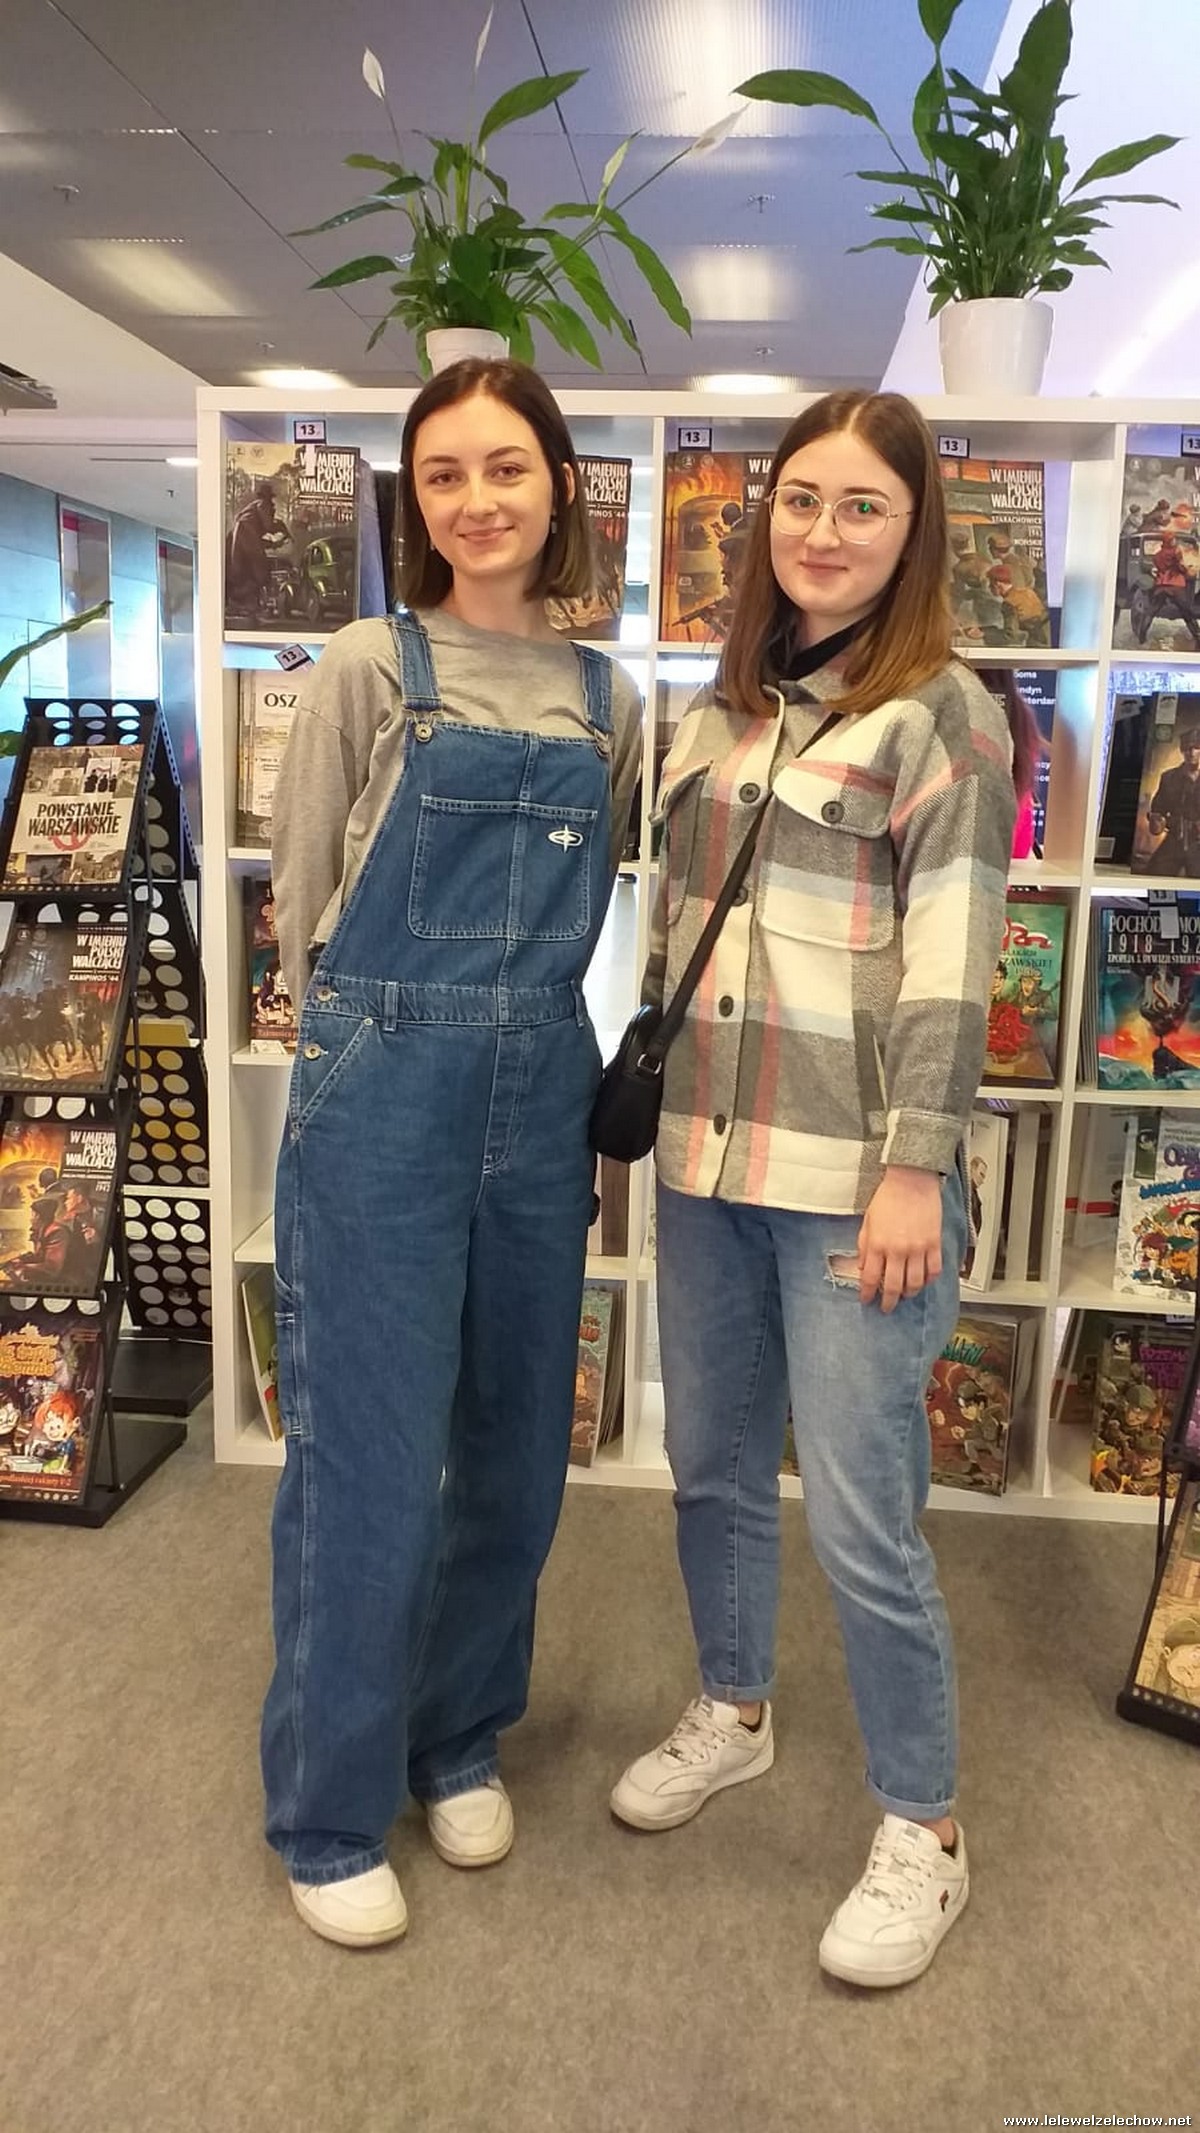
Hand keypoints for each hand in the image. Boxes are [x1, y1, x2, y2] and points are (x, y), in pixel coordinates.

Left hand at [857, 1167, 943, 1313]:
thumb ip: (865, 1246)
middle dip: (888, 1301)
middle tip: (886, 1308)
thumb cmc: (888, 1197)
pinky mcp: (934, 1244)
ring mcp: (918, 1249)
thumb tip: (863, 1267)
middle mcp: (898, 1250)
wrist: (912, 1180)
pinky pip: (934, 1270)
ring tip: (905, 1295)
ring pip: (915, 1283)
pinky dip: (929, 1280)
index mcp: (878, 1244)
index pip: (870, 1278)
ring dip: (909, 1293)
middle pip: (893, 1286)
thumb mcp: (868, 1221)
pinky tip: (923, 1281)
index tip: (866, 1300)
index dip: (867, 1293)